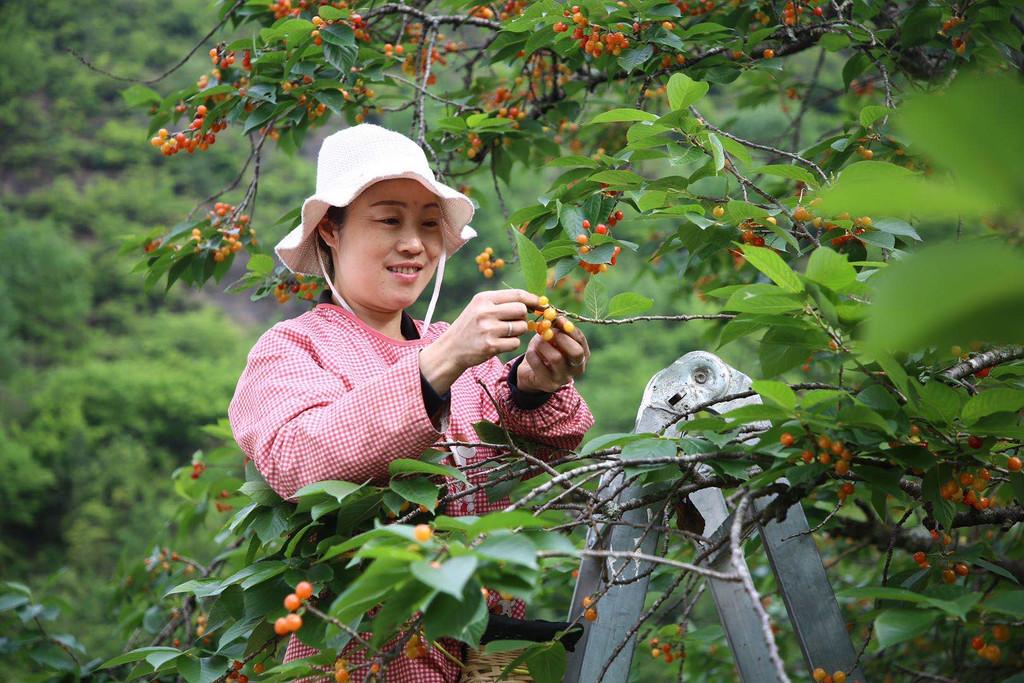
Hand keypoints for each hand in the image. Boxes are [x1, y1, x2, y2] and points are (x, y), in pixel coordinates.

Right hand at [420, 289, 540, 393]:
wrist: (451, 349)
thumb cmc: (470, 327)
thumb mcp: (479, 307)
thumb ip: (502, 303)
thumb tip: (534, 301)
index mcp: (483, 298)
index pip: (517, 294)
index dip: (533, 299)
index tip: (542, 304)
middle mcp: (485, 311)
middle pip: (521, 310)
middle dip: (523, 317)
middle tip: (514, 323)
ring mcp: (488, 329)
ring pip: (521, 327)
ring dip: (518, 332)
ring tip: (504, 334)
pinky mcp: (491, 346)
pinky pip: (516, 343)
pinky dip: (512, 344)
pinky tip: (500, 344)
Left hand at [516, 315, 589, 392]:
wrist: (532, 373)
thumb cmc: (545, 351)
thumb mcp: (552, 338)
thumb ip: (556, 328)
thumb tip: (554, 316)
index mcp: (582, 355)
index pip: (581, 340)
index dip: (570, 328)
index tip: (558, 319)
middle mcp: (577, 369)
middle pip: (576, 352)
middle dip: (561, 338)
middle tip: (548, 331)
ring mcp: (563, 378)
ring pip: (556, 358)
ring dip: (543, 345)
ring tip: (536, 342)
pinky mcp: (549, 384)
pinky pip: (539, 365)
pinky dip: (532, 354)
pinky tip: (531, 352)